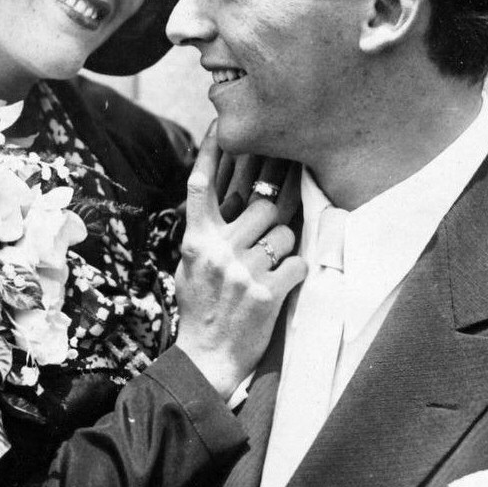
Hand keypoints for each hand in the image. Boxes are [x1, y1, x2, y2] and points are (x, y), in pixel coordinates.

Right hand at [174, 124, 304, 397]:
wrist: (206, 360)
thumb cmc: (200, 311)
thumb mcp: (190, 268)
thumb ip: (205, 235)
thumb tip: (222, 201)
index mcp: (196, 242)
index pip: (201, 185)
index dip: (212, 152)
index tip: (221, 126)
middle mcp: (218, 252)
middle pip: (262, 206)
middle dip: (274, 215)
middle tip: (272, 231)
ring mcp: (242, 272)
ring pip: (284, 233)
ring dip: (285, 247)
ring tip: (269, 269)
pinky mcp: (266, 294)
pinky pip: (297, 262)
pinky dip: (295, 272)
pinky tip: (282, 286)